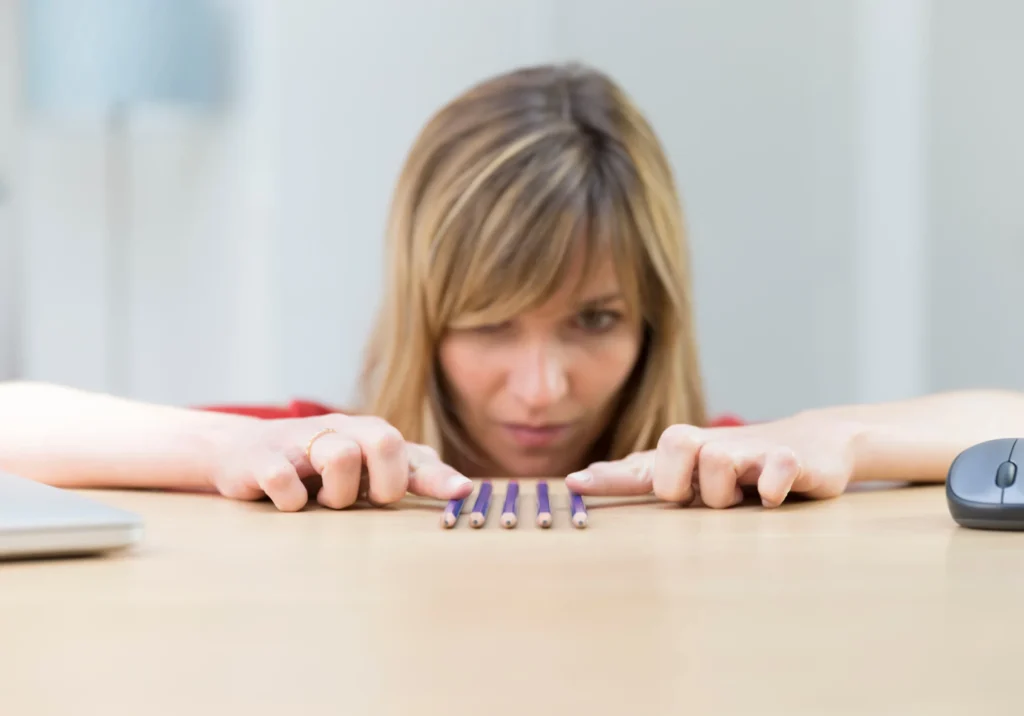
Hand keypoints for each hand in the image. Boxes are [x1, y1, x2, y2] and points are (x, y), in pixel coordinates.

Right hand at [210, 413, 473, 511]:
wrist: (244, 451)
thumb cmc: (317, 465)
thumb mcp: (367, 467)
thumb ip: (414, 473)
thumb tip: (465, 488)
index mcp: (369, 434)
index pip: (412, 453)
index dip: (438, 477)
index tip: (462, 494)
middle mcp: (340, 430)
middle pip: (384, 440)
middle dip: (384, 482)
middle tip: (367, 501)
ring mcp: (299, 441)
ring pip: (341, 456)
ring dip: (338, 494)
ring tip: (324, 503)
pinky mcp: (261, 459)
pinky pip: (285, 481)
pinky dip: (292, 500)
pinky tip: (290, 502)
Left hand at [564, 415, 858, 507]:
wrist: (817, 443)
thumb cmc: (744, 464)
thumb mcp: (696, 471)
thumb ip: (646, 472)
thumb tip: (588, 474)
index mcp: (689, 455)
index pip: (642, 464)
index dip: (610, 476)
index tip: (576, 483)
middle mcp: (715, 447)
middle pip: (675, 443)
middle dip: (679, 480)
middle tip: (699, 496)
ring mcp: (754, 452)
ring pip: (718, 460)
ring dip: (725, 491)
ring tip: (742, 500)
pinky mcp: (794, 461)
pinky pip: (776, 469)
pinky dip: (771, 484)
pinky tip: (771, 495)